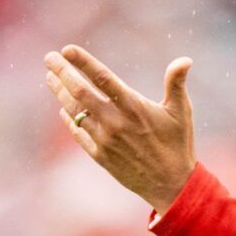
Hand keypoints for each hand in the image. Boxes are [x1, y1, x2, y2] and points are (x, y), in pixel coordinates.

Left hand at [44, 45, 195, 212]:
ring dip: (60, 93)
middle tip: (49, 58)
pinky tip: (63, 109)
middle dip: (62, 72)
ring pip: (74, 112)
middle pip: (80, 92)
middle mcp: (115, 122)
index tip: (67, 49)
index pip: (102, 78)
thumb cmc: (178, 145)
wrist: (171, 186)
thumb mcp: (181, 112)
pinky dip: (68, 119)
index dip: (82, 62)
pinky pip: (78, 133)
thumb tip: (185, 60)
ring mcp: (105, 140)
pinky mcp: (100, 155)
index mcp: (133, 107)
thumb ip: (176, 83)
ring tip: (50, 78)